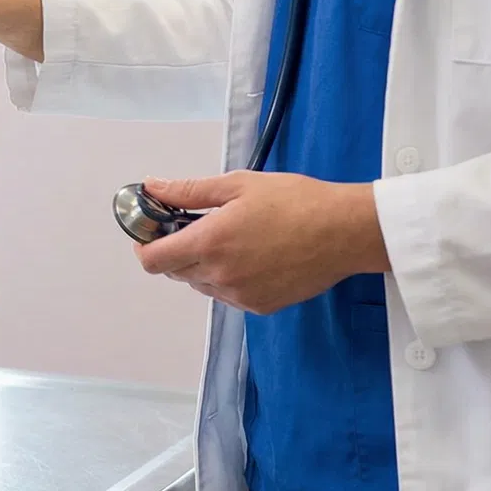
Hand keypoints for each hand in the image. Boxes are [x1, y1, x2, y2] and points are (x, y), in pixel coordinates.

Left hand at [135, 172, 390, 314]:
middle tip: (192, 226)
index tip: (150, 230)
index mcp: (210, 243)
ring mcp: (241, 295)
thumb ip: (188, 191)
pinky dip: (225, 278)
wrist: (345, 231)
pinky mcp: (261, 306)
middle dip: (174, 250)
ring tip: (227, 239)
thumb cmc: (295, 201)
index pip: (153, 260)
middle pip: (174, 272)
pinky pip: (226, 295)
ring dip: (200, 265)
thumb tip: (152, 187)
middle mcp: (221, 275)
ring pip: (200, 284)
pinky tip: (247, 256)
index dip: (144, 245)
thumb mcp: (237, 185)